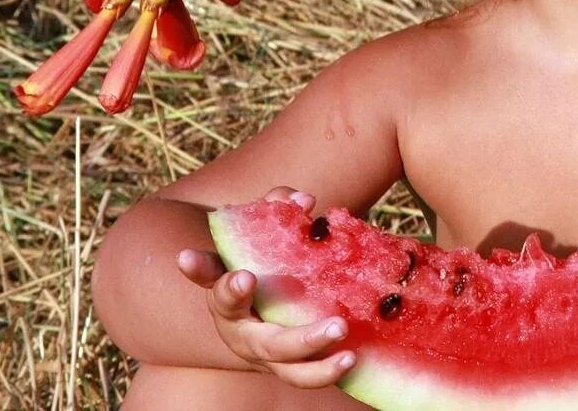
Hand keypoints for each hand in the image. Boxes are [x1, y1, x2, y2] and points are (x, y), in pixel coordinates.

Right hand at [178, 186, 356, 387]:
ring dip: (321, 368)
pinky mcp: (288, 365)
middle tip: (337, 325)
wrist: (247, 295)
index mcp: (227, 300)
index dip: (230, 287)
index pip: (221, 294)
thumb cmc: (254, 254)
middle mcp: (244, 334)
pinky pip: (308, 375)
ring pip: (291, 371)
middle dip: (303, 339)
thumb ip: (274, 208)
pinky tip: (355, 358)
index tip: (245, 276)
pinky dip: (329, 372)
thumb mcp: (255, 229)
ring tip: (350, 354)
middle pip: (269, 344)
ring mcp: (267, 356)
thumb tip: (304, 201)